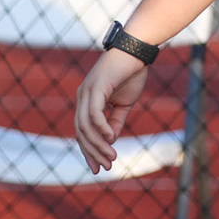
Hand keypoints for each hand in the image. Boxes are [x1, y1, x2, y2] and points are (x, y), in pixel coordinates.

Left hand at [75, 50, 149, 173]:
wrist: (137, 51)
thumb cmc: (130, 74)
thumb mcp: (123, 104)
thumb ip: (115, 121)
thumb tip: (110, 140)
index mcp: (87, 100)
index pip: (83, 131)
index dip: (89, 151)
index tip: (99, 167)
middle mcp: (82, 97)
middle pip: (81, 132)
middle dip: (92, 152)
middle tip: (105, 167)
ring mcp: (87, 91)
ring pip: (86, 126)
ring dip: (98, 144)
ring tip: (111, 157)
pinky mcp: (96, 87)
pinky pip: (94, 112)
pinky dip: (101, 127)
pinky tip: (110, 138)